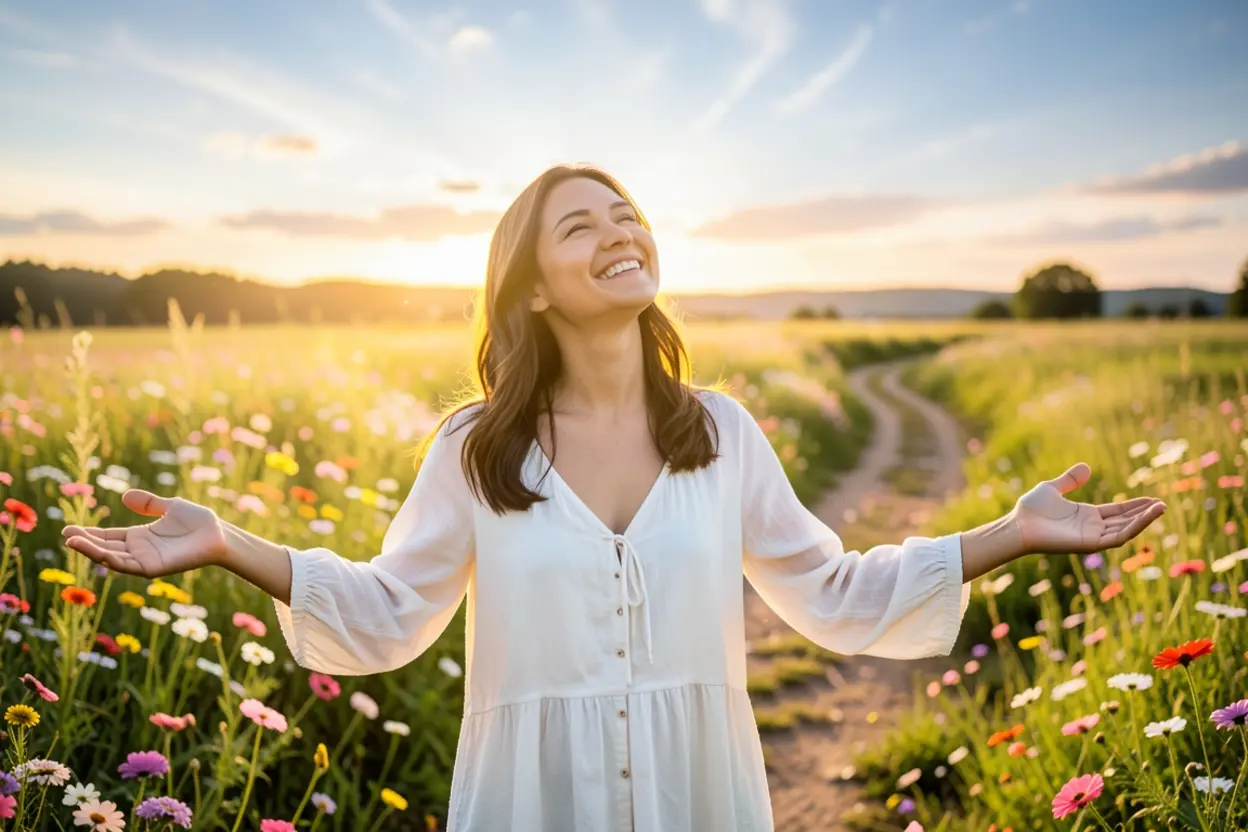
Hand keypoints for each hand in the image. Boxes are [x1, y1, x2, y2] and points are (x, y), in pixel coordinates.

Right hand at [62, 489, 227, 578]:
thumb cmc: (198, 522)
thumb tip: (124, 496)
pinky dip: (113, 560)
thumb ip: (149, 503)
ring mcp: (145, 560)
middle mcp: (139, 550)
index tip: (68, 528)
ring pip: (112, 558)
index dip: (89, 533)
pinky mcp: (154, 568)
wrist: (220, 533)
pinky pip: (129, 566)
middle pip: (105, 547)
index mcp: (139, 536)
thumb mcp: (170, 507)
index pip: (107, 536)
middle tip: (65, 534)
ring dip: (92, 551)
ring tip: (72, 541)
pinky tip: (100, 552)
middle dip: (85, 542)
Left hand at [1011, 462, 1165, 555]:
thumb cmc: (1031, 509)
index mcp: (1087, 516)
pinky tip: (1146, 517)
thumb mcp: (1053, 488)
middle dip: (1144, 514)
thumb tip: (1086, 467)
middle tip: (1163, 504)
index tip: (1153, 499)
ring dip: (1144, 520)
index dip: (1135, 506)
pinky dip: (1133, 528)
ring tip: (1161, 508)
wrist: (1018, 524)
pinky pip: (1117, 537)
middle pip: (1125, 521)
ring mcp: (1092, 537)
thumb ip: (1070, 480)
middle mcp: (1093, 528)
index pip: (1118, 512)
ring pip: (1126, 530)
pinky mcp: (1090, 544)